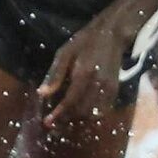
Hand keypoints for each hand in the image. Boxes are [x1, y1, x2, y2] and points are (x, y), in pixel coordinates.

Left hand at [39, 9, 131, 129]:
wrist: (112, 35)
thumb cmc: (84, 42)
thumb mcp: (65, 52)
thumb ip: (54, 74)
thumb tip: (42, 94)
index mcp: (84, 73)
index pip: (70, 100)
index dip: (58, 114)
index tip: (47, 122)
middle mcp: (98, 83)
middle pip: (82, 110)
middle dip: (67, 119)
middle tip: (54, 122)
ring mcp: (109, 87)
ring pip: (93, 113)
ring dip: (78, 118)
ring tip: (66, 119)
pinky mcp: (115, 89)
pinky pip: (103, 109)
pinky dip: (91, 114)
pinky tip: (81, 112)